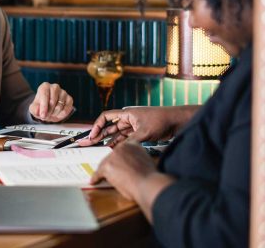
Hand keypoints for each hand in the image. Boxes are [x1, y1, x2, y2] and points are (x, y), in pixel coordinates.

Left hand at [28, 82, 73, 121]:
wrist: (48, 108)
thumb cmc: (40, 106)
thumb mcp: (34, 108)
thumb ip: (34, 109)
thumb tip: (38, 111)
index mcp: (45, 86)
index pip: (44, 95)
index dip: (43, 107)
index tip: (42, 115)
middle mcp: (55, 87)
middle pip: (53, 101)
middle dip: (49, 111)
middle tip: (46, 117)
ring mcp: (63, 92)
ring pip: (60, 105)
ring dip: (55, 114)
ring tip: (50, 115)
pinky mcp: (69, 98)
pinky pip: (67, 108)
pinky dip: (62, 114)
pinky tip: (57, 115)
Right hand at [77, 105, 196, 146]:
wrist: (176, 121)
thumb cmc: (161, 120)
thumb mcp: (144, 132)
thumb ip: (131, 140)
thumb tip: (119, 150)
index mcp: (126, 114)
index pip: (106, 117)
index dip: (97, 126)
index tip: (92, 135)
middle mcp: (127, 119)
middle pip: (108, 126)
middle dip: (98, 134)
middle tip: (88, 142)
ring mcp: (133, 126)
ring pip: (116, 133)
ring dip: (107, 140)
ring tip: (97, 148)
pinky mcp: (138, 133)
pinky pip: (124, 138)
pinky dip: (117, 143)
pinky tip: (111, 149)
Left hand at [91, 139, 156, 198]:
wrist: (147, 184)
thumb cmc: (149, 177)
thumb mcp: (145, 161)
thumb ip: (136, 159)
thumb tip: (130, 165)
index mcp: (132, 144)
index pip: (121, 151)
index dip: (118, 159)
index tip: (117, 164)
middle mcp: (122, 147)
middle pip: (111, 156)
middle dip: (111, 165)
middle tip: (112, 173)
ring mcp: (113, 156)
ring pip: (104, 164)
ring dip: (104, 172)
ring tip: (103, 178)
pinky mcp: (107, 166)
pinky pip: (98, 173)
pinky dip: (96, 178)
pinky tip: (94, 181)